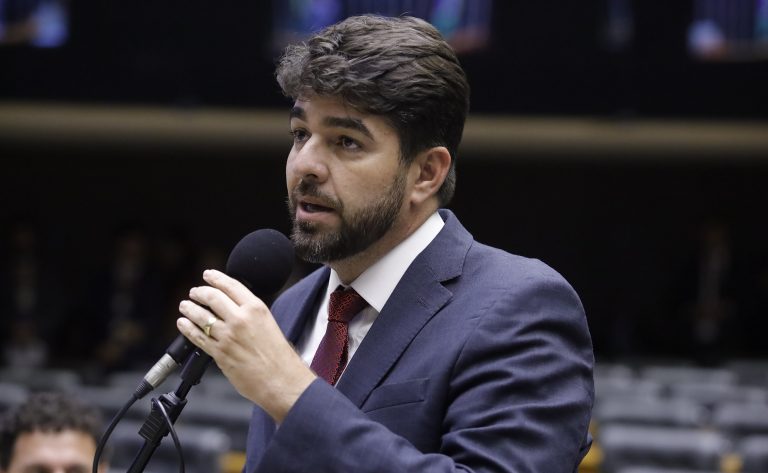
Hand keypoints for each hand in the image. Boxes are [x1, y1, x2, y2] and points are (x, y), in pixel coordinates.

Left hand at [177, 269, 315, 421]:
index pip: (231, 286)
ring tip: (185, 306)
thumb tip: (233, 309)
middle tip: (194, 292)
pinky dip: (187, 328)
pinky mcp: (219, 352)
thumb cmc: (279, 357)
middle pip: (212, 297)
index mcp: (256, 309)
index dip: (216, 278)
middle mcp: (241, 319)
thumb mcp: (269, 324)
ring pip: (201, 316)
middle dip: (200, 292)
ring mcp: (228, 336)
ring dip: (189, 309)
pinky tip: (183, 324)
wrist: (281, 380)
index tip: (207, 275)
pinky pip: (198, 336)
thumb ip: (251, 314)